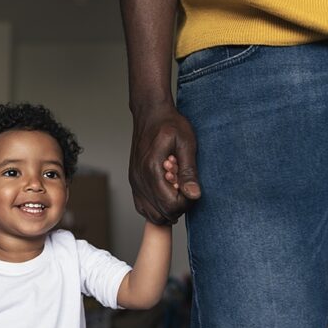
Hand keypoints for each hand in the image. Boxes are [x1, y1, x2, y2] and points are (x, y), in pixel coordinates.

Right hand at [129, 102, 200, 224]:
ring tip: (176, 189)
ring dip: (167, 208)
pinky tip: (167, 191)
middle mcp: (139, 179)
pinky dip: (156, 206)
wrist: (150, 114)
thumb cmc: (169, 124)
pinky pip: (143, 206)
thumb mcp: (186, 143)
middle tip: (185, 187)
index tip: (192, 188)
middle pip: (161, 214)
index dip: (186, 203)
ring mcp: (134, 181)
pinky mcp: (134, 181)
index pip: (170, 206)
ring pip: (150, 213)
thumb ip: (189, 171)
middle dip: (178, 207)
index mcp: (152, 170)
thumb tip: (194, 194)